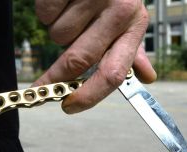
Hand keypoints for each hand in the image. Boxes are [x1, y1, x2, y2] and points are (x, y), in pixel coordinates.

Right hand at [33, 0, 156, 113]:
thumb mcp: (130, 19)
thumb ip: (132, 49)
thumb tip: (147, 77)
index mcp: (134, 25)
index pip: (114, 72)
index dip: (90, 95)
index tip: (68, 106)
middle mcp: (118, 10)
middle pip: (78, 58)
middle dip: (54, 78)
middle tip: (39, 88)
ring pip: (58, 36)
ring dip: (58, 32)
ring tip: (72, 13)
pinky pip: (45, 14)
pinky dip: (48, 13)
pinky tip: (63, 1)